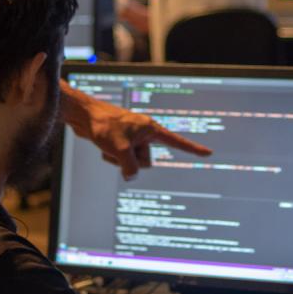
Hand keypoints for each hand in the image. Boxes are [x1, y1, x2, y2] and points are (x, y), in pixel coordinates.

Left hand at [58, 80, 212, 178]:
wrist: (84, 116)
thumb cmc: (104, 126)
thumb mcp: (119, 151)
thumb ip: (130, 168)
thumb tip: (132, 177)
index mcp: (151, 129)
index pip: (176, 141)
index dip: (193, 148)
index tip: (208, 153)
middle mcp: (144, 132)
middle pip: (147, 160)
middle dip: (132, 161)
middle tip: (119, 148)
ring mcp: (133, 137)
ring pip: (133, 162)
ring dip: (120, 160)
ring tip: (109, 146)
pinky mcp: (122, 141)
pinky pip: (122, 158)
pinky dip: (113, 158)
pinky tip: (104, 147)